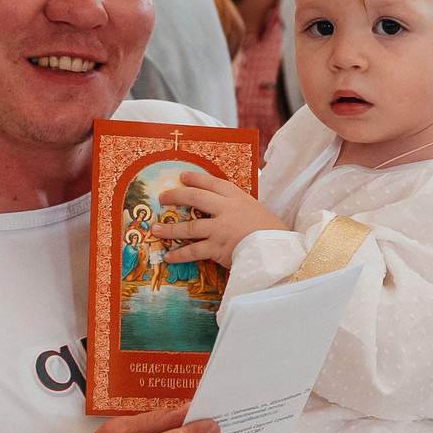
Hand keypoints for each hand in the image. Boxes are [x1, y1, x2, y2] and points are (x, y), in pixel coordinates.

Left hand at [151, 172, 284, 265]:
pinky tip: (168, 257)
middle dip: (176, 196)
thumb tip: (227, 209)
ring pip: (189, 226)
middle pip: (196, 199)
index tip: (183, 176)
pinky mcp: (217, 248)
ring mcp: (220, 229)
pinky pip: (194, 251)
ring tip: (155, 230)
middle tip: (162, 198)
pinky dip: (180, 255)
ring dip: (170, 229)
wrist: (276, 249)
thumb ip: (241, 208)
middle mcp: (226, 210)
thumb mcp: (258, 211)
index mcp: (238, 198)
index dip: (196, 179)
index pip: (213, 184)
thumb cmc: (272, 231)